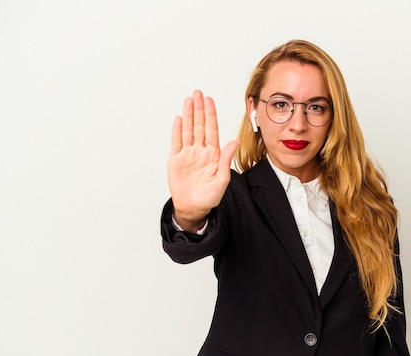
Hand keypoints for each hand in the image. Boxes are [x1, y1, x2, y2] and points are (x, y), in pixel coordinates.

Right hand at [167, 90, 238, 231]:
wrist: (193, 208)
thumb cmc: (210, 197)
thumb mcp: (222, 179)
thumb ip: (226, 159)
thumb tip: (234, 142)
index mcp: (213, 154)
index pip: (212, 129)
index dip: (210, 114)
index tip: (209, 100)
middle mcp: (200, 151)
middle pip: (199, 125)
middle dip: (199, 109)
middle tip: (197, 93)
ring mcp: (188, 154)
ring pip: (188, 130)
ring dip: (188, 115)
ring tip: (188, 100)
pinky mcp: (176, 160)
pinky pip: (176, 142)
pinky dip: (177, 130)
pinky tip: (179, 118)